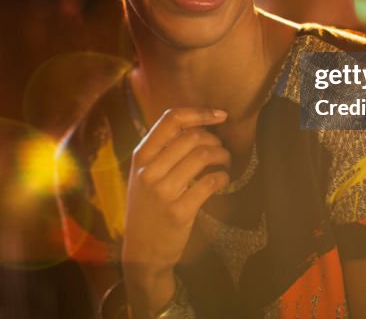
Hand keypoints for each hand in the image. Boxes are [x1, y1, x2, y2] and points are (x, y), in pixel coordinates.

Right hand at [122, 107, 230, 315]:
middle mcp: (148, 171)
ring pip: (203, 156)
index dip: (199, 112)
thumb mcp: (142, 176)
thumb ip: (160, 152)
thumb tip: (195, 125)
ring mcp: (162, 192)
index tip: (220, 115)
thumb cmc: (147, 208)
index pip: (170, 120)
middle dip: (215, 139)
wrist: (141, 252)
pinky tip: (223, 181)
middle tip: (222, 149)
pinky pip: (210, 183)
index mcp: (140, 157)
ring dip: (222, 156)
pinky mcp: (179, 212)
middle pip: (192, 137)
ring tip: (225, 163)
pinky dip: (223, 177)